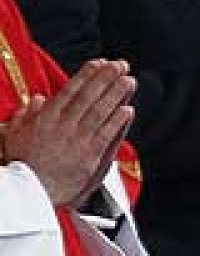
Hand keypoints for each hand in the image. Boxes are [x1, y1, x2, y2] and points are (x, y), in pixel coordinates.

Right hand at [3, 59, 134, 207]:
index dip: (87, 75)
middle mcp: (64, 126)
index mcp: (46, 118)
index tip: (100, 63)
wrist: (29, 192)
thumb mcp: (14, 135)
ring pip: (101, 111)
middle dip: (106, 78)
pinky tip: (128, 109)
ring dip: (116, 94)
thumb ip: (26, 114)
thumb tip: (37, 99)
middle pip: (89, 96)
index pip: (70, 90)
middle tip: (121, 66)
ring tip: (129, 81)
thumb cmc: (21, 166)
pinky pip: (107, 134)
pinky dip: (118, 121)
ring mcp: (78, 140)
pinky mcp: (90, 156)